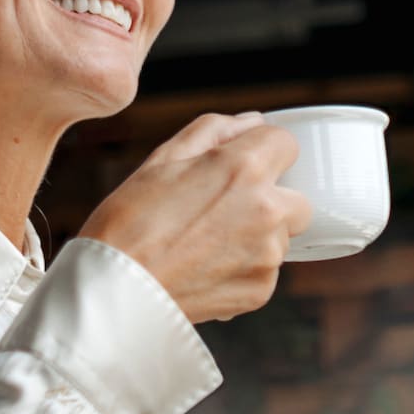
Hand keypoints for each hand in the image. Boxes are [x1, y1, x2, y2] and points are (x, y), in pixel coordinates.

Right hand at [79, 112, 312, 322]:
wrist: (114, 290)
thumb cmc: (129, 221)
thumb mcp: (163, 159)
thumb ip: (214, 130)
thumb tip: (251, 122)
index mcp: (245, 169)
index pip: (287, 143)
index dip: (263, 150)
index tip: (243, 165)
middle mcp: (268, 211)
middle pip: (299, 198)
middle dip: (272, 199)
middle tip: (225, 210)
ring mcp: (268, 255)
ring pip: (281, 238)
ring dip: (257, 236)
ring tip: (206, 243)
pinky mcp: (261, 291)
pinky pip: (265, 271)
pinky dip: (243, 268)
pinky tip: (205, 267)